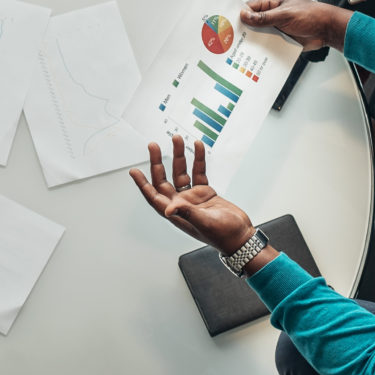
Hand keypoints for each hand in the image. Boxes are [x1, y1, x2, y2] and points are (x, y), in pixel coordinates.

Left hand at [127, 137, 255, 255]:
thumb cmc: (223, 235)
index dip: (143, 185)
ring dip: (179, 156)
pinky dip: (198, 159)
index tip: (134, 171)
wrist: (240, 235)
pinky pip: (198, 172)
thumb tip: (169, 210)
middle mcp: (181, 204)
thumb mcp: (204, 223)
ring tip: (176, 138)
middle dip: (158, 162)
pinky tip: (197, 146)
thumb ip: (188, 214)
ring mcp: (193, 197)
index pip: (154, 197)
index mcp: (176, 214)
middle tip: (154, 145)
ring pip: (181, 173)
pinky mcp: (205, 192)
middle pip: (164, 180)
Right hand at [240, 0, 349, 50]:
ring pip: (258, 35)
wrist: (327, 29)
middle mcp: (271, 15)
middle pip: (251, 23)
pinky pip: (268, 44)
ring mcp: (276, 28)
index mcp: (271, 3)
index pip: (248, 8)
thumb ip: (264, 17)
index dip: (238, 15)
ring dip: (252, 42)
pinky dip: (263, 50)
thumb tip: (245, 15)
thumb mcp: (285, 15)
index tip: (226, 23)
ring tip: (238, 50)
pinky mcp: (281, 39)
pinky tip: (255, 56)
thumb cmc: (311, 15)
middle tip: (229, 40)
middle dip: (242, 31)